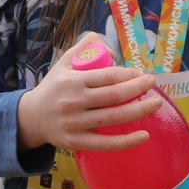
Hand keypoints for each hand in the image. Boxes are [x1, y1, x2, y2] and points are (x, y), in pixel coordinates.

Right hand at [16, 31, 153, 150]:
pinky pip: (106, 143)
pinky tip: (144, 135)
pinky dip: (127, 141)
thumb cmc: (54, 88)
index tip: (141, 74)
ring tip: (156, 103)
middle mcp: (74, 102)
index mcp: (72, 81)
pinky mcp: (77, 142)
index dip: (128, 74)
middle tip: (153, 83)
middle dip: (138, 88)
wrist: (32, 117)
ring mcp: (75, 123)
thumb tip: (106, 45)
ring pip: (113, 118)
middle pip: (114, 96)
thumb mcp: (63, 63)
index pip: (107, 76)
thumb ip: (83, 48)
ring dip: (139, 110)